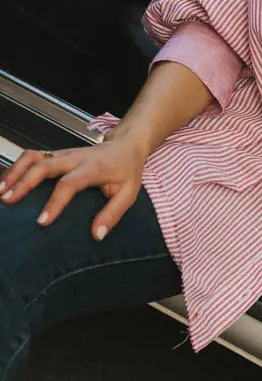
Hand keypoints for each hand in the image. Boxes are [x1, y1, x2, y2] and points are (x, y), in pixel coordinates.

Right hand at [0, 131, 148, 240]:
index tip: (42, 221)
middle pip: (43, 165)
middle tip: (8, 201)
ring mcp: (62, 154)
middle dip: (23, 182)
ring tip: (1, 192)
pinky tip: (6, 183)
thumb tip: (97, 235)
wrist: (125, 145)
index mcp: (93, 168)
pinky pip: (31, 157)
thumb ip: (113, 213)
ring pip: (33, 156)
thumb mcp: (129, 193)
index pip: (69, 183)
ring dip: (14, 172)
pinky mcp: (55, 154)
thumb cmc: (126, 170)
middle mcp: (74, 158)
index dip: (55, 202)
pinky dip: (16, 168)